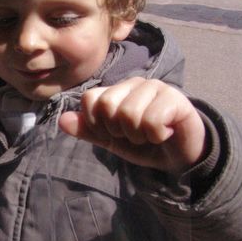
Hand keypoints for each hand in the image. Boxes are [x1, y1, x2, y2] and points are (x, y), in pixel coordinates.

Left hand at [58, 78, 206, 172]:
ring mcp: (156, 87)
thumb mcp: (111, 141)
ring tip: (150, 135)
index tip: (114, 134)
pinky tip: (164, 133)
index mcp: (116, 90)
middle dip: (119, 131)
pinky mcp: (175, 98)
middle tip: (135, 135)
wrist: (179, 156)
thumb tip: (62, 120)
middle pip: (107, 105)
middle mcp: (134, 83)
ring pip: (129, 114)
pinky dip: (156, 135)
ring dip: (139, 135)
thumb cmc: (145, 144)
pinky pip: (152, 120)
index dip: (97, 124)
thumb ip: (89, 130)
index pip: (90, 99)